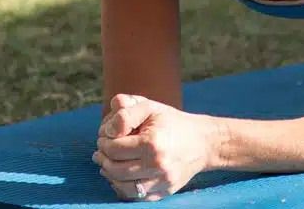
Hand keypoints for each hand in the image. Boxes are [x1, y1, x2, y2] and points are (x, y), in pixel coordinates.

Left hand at [92, 93, 217, 200]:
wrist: (202, 143)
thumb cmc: (172, 122)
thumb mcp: (150, 107)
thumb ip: (126, 110)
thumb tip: (108, 129)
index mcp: (152, 142)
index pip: (114, 148)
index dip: (104, 141)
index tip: (105, 136)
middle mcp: (158, 165)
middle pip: (114, 169)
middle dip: (103, 158)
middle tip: (101, 150)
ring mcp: (161, 182)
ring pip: (121, 186)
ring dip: (109, 174)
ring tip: (106, 163)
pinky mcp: (163, 192)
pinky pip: (134, 197)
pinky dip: (121, 187)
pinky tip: (120, 175)